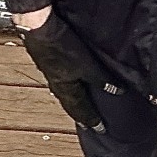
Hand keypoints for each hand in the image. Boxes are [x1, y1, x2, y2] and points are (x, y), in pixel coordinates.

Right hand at [19, 14, 115, 132]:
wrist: (38, 27)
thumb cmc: (60, 46)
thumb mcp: (86, 64)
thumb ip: (101, 78)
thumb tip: (118, 91)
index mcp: (66, 89)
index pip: (81, 109)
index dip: (91, 119)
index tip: (99, 129)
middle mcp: (57, 84)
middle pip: (71, 104)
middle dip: (81, 113)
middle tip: (88, 123)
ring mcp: (51, 72)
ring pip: (64, 92)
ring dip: (74, 99)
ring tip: (80, 103)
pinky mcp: (48, 59)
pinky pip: (60, 79)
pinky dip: (68, 84)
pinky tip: (70, 77)